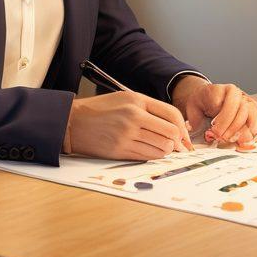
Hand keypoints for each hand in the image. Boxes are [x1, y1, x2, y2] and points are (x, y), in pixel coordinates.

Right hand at [62, 90, 193, 159]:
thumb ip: (146, 109)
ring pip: (162, 147)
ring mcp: (127, 134)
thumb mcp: (123, 99)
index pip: (171, 113)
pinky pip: (148, 156)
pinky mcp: (120, 149)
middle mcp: (134, 116)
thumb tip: (171, 126)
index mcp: (136, 100)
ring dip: (166, 151)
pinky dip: (153, 156)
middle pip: (170, 133)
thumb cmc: (99, 110)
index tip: (184, 136)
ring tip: (161, 149)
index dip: (182, 128)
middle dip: (177, 142)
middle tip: (177, 147)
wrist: (73, 122)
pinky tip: (149, 153)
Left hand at [171, 78, 256, 148]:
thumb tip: (197, 131)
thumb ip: (195, 118)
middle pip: (245, 111)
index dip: (224, 120)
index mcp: (225, 90)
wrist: (208, 96)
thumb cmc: (201, 102)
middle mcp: (240, 95)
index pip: (231, 104)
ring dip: (250, 131)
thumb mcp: (193, 107)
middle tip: (224, 139)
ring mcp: (249, 102)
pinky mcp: (255, 112)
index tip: (215, 132)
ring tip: (242, 143)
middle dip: (235, 128)